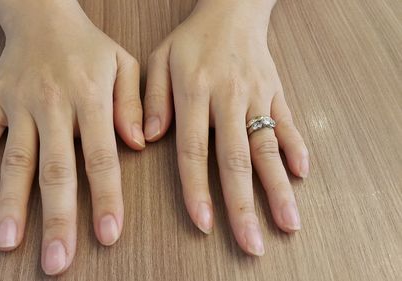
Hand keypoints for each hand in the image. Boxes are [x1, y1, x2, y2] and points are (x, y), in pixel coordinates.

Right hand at [0, 0, 142, 274]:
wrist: (43, 14)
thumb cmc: (89, 45)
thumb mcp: (124, 64)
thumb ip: (133, 104)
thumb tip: (139, 144)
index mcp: (90, 98)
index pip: (100, 157)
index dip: (105, 197)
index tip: (108, 235)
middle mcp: (53, 106)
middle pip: (54, 170)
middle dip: (57, 218)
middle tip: (57, 261)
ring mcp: (19, 105)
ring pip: (15, 159)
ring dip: (9, 202)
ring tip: (6, 241)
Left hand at [144, 0, 308, 255]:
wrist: (233, 10)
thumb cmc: (192, 39)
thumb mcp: (159, 59)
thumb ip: (152, 100)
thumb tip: (147, 139)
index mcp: (195, 92)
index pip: (195, 151)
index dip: (198, 189)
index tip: (205, 223)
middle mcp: (229, 98)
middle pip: (237, 159)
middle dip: (244, 205)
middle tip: (252, 243)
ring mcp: (257, 96)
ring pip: (268, 147)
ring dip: (278, 188)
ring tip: (288, 222)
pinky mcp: (276, 92)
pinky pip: (289, 123)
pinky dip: (297, 148)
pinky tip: (302, 174)